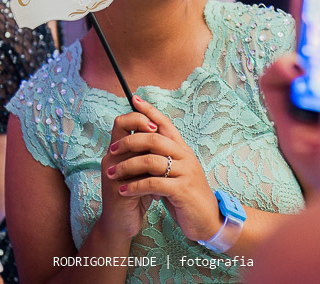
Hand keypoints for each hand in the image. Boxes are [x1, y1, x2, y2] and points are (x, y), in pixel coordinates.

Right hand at [96, 109, 159, 240]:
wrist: (122, 224)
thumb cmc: (136, 194)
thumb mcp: (143, 170)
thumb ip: (149, 154)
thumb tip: (166, 133)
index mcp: (118, 151)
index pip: (123, 121)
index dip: (139, 116)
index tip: (154, 124)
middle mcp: (111, 157)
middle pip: (121, 125)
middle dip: (141, 123)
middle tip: (156, 131)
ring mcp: (112, 172)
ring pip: (128, 148)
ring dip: (148, 149)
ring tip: (164, 159)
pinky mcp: (117, 190)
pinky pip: (134, 175)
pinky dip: (150, 177)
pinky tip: (160, 186)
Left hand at [107, 95, 221, 242]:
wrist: (208, 220)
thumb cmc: (186, 195)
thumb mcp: (176, 172)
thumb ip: (163, 157)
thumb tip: (141, 142)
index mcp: (183, 149)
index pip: (165, 123)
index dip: (150, 110)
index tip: (134, 99)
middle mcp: (185, 156)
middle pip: (154, 138)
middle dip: (129, 142)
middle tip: (111, 150)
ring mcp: (185, 172)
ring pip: (150, 160)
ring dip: (127, 167)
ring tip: (112, 174)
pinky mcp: (182, 190)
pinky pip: (153, 183)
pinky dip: (134, 186)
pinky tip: (123, 190)